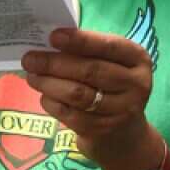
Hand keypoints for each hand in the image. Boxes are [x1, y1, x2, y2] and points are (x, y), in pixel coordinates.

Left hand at [21, 27, 154, 166]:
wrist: (124, 132)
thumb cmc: (112, 86)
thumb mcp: (113, 64)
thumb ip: (90, 51)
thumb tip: (51, 41)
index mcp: (138, 60)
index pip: (110, 46)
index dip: (81, 41)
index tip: (53, 36)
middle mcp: (136, 84)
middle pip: (90, 70)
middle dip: (55, 63)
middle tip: (30, 59)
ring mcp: (121, 110)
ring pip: (78, 94)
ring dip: (49, 83)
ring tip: (32, 76)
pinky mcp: (103, 130)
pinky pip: (70, 114)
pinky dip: (51, 103)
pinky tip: (44, 95)